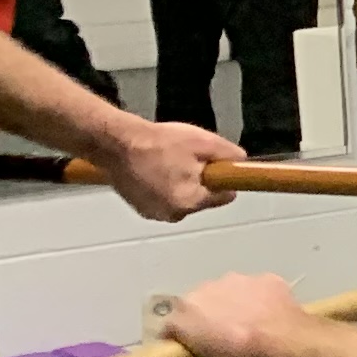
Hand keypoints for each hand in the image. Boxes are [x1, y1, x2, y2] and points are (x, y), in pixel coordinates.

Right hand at [98, 120, 238, 219]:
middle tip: (186, 158)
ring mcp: (154, 213)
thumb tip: (241, 163)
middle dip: (200, 180)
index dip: (223, 179)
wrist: (114, 143)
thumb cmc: (160, 143)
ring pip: (182, 197)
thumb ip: (230, 155)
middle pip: (202, 197)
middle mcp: (173, 214)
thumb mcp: (204, 142)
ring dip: (180, 182)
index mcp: (191, 202)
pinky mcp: (139, 207)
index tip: (214, 165)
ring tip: (168, 161)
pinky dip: (163, 185)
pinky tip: (154, 168)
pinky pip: (164, 197)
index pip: (224, 196)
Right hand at [159, 269, 304, 356]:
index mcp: (183, 312)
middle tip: (224, 334)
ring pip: (229, 291)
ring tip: (251, 323)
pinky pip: (257, 288)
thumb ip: (196, 350)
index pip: (175, 323)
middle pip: (201, 302)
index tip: (195, 346)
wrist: (280, 344)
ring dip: (234, 303)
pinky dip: (261, 298)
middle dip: (208, 315)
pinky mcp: (264, 277)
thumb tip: (198, 348)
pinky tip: (271, 313)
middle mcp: (203, 289)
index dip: (184, 336)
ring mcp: (236, 280)